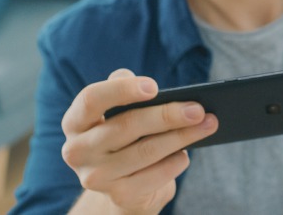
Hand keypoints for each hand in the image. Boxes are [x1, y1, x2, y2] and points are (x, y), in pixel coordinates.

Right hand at [61, 69, 217, 213]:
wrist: (123, 187)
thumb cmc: (125, 137)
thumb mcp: (120, 113)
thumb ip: (127, 90)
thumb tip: (158, 89)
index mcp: (75, 122)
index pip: (91, 99)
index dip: (122, 90)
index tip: (155, 86)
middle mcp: (77, 150)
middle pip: (128, 126)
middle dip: (168, 115)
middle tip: (199, 109)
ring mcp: (95, 177)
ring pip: (146, 151)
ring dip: (182, 137)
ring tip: (207, 124)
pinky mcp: (118, 196)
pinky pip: (154, 176)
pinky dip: (174, 163)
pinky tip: (186, 154)